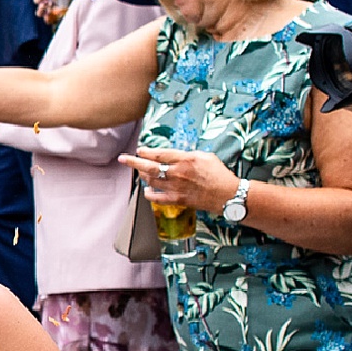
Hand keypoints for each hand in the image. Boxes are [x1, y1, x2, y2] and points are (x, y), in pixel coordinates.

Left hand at [119, 146, 235, 212]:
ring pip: (151, 181)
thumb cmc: (219, 175)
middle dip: (134, 162)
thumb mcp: (205, 156)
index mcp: (185, 159)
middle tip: (123, 159)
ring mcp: (176, 188)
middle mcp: (178, 173)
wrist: (228, 195)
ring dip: (142, 176)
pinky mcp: (178, 200)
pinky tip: (146, 191)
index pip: (160, 154)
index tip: (140, 150)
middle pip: (150, 167)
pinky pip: (158, 198)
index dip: (147, 152)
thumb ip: (187, 155)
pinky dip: (149, 194)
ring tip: (139, 172)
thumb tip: (175, 156)